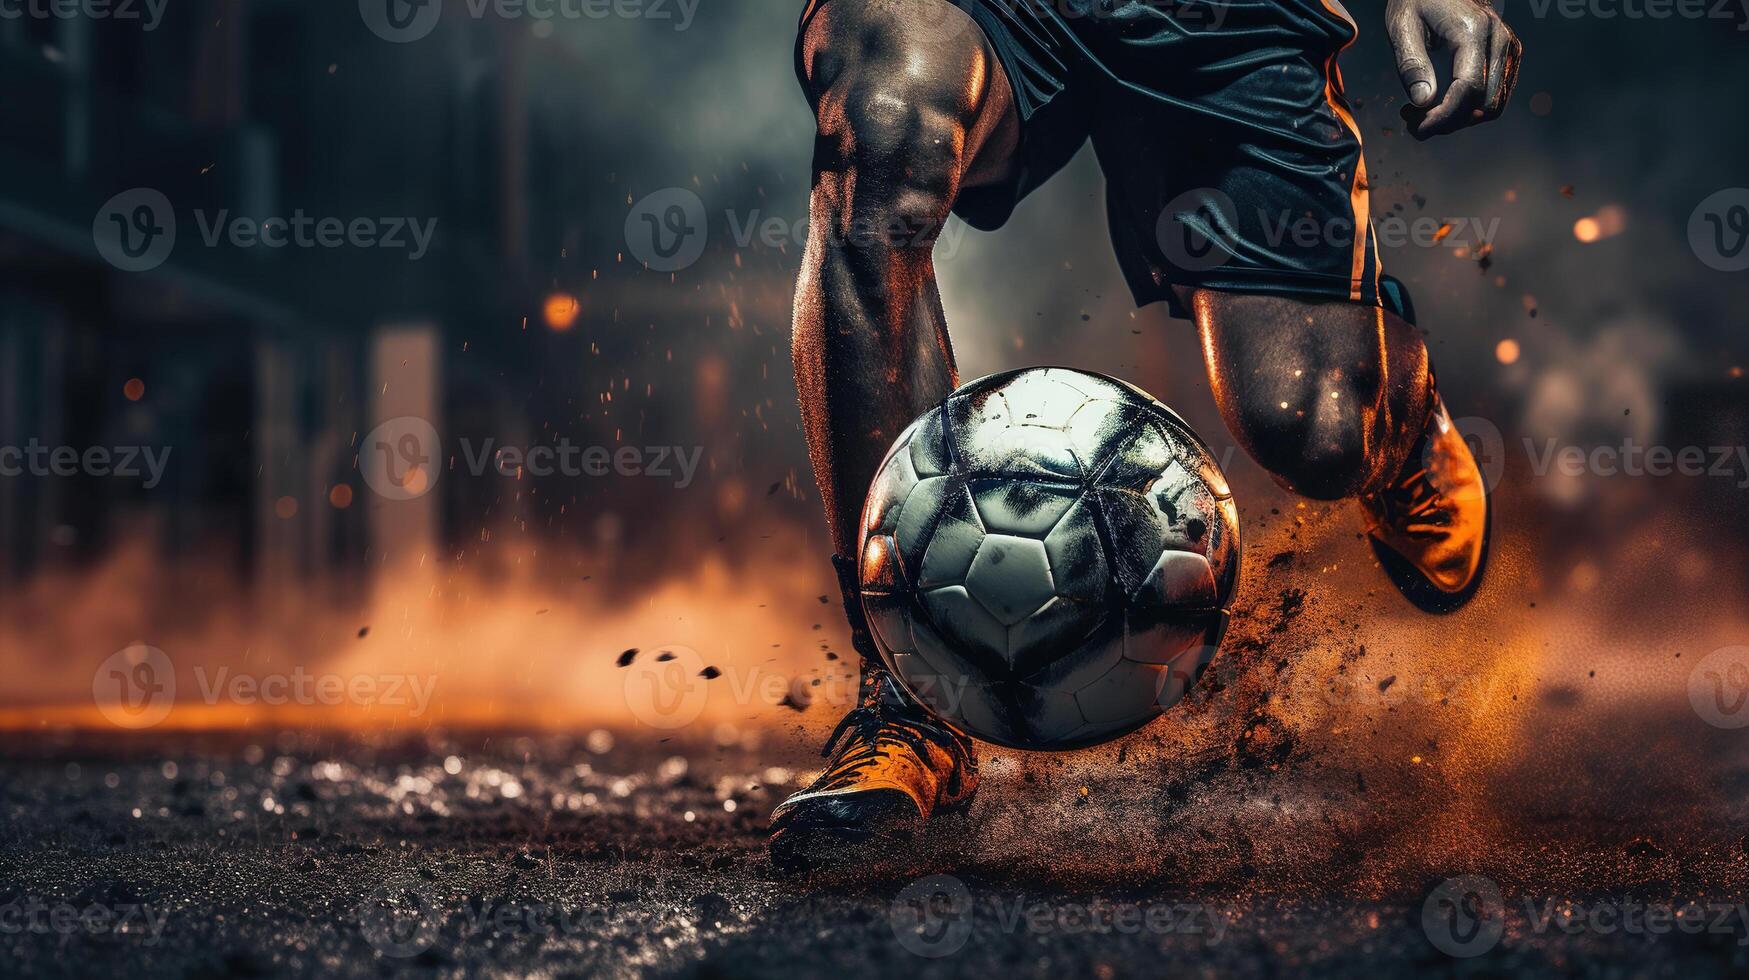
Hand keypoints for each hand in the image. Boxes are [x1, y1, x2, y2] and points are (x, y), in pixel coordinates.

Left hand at [1386, 0, 1521, 138]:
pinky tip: (1437, 105)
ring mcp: (1508, 49)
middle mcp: (1500, 40)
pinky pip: (1493, 98)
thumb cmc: (1417, 0)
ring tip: (1420, 113)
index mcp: (1474, 30)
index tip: (1415, 128)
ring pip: (1491, 107)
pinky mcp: (1507, 57)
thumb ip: (1412, 64)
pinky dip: (1466, 110)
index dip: (1442, 116)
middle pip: (1482, 104)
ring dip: (1456, 120)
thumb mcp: (1402, 26)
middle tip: (1411, 119)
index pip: (1468, 88)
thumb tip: (1424, 102)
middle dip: (1446, 122)